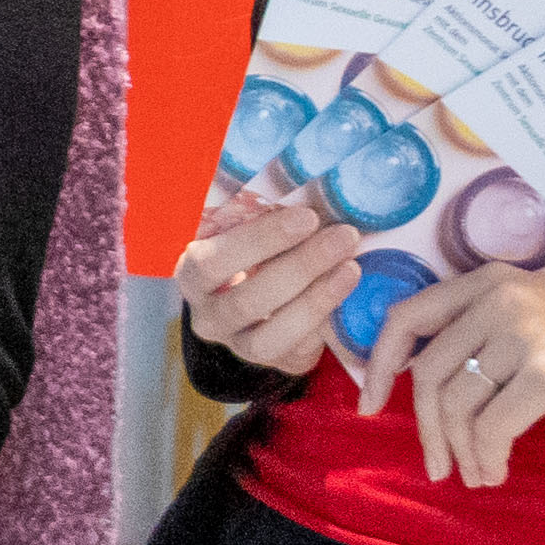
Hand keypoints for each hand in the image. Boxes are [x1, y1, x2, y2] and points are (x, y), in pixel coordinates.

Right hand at [172, 178, 361, 378]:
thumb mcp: (246, 228)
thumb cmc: (256, 249)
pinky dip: (323, 322)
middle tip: (344, 236)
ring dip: (317, 299)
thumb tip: (301, 183)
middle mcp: (206, 315)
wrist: (264, 299)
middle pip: (246, 299)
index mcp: (193, 273)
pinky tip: (347, 294)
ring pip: (270, 334)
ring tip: (352, 267)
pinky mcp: (269, 361)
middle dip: (301, 266)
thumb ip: (259, 213)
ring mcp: (236, 344)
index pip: (214, 261)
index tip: (307, 217)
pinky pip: (295, 350)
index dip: (260, 241)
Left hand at [365, 267, 544, 487]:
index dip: (378, 364)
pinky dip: (487, 458)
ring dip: (460, 452)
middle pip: (428, 374)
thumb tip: (424, 384)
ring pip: (457, 405)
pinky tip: (498, 470)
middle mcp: (497, 300)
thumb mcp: (534, 313)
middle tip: (437, 466)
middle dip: (426, 429)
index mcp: (487, 281)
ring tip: (478, 474)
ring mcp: (522, 335)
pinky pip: (492, 428)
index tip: (369, 404)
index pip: (405, 317)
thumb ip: (482, 333)